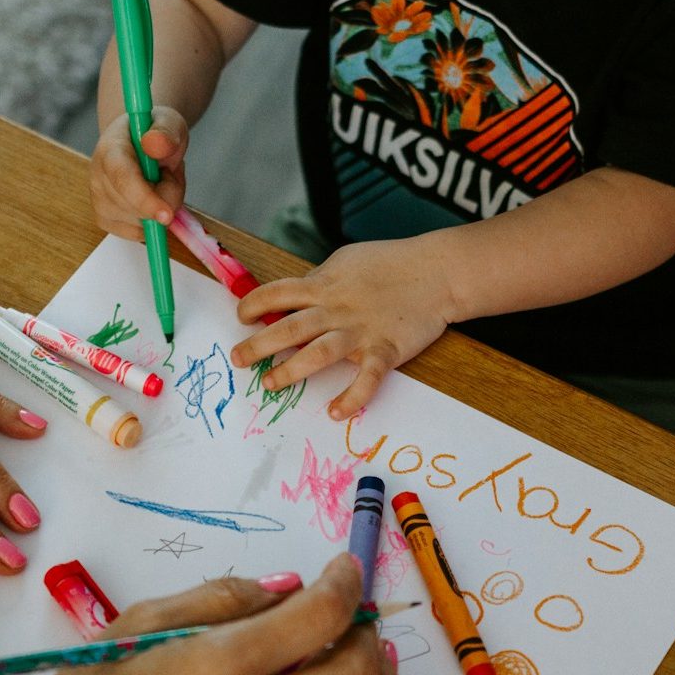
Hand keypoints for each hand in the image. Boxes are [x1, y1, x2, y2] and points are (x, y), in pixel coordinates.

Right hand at [0, 554, 398, 674]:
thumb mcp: (142, 621)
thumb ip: (222, 596)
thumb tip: (286, 587)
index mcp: (224, 664)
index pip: (320, 614)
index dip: (345, 582)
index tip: (346, 570)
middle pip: (354, 670)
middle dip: (367, 631)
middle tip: (354, 617)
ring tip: (372, 667)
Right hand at [89, 107, 188, 240]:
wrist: (141, 141)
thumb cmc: (155, 133)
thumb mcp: (169, 123)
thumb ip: (165, 132)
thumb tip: (155, 144)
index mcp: (110, 149)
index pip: (123, 180)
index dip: (145, 200)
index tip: (167, 215)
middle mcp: (97, 177)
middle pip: (134, 207)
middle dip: (166, 197)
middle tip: (171, 172)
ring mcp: (98, 200)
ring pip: (139, 224)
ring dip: (161, 207)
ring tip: (160, 181)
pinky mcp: (104, 218)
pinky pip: (136, 234)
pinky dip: (152, 223)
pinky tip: (151, 200)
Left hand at [231, 236, 451, 419]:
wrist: (436, 272)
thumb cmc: (391, 263)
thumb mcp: (346, 262)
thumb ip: (319, 281)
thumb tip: (293, 295)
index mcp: (324, 285)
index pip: (277, 293)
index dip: (254, 304)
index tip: (241, 317)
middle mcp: (336, 309)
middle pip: (289, 328)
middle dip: (258, 345)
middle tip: (238, 359)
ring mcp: (360, 331)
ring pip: (318, 353)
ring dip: (291, 371)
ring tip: (270, 384)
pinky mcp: (384, 350)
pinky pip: (366, 378)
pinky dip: (352, 397)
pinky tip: (334, 412)